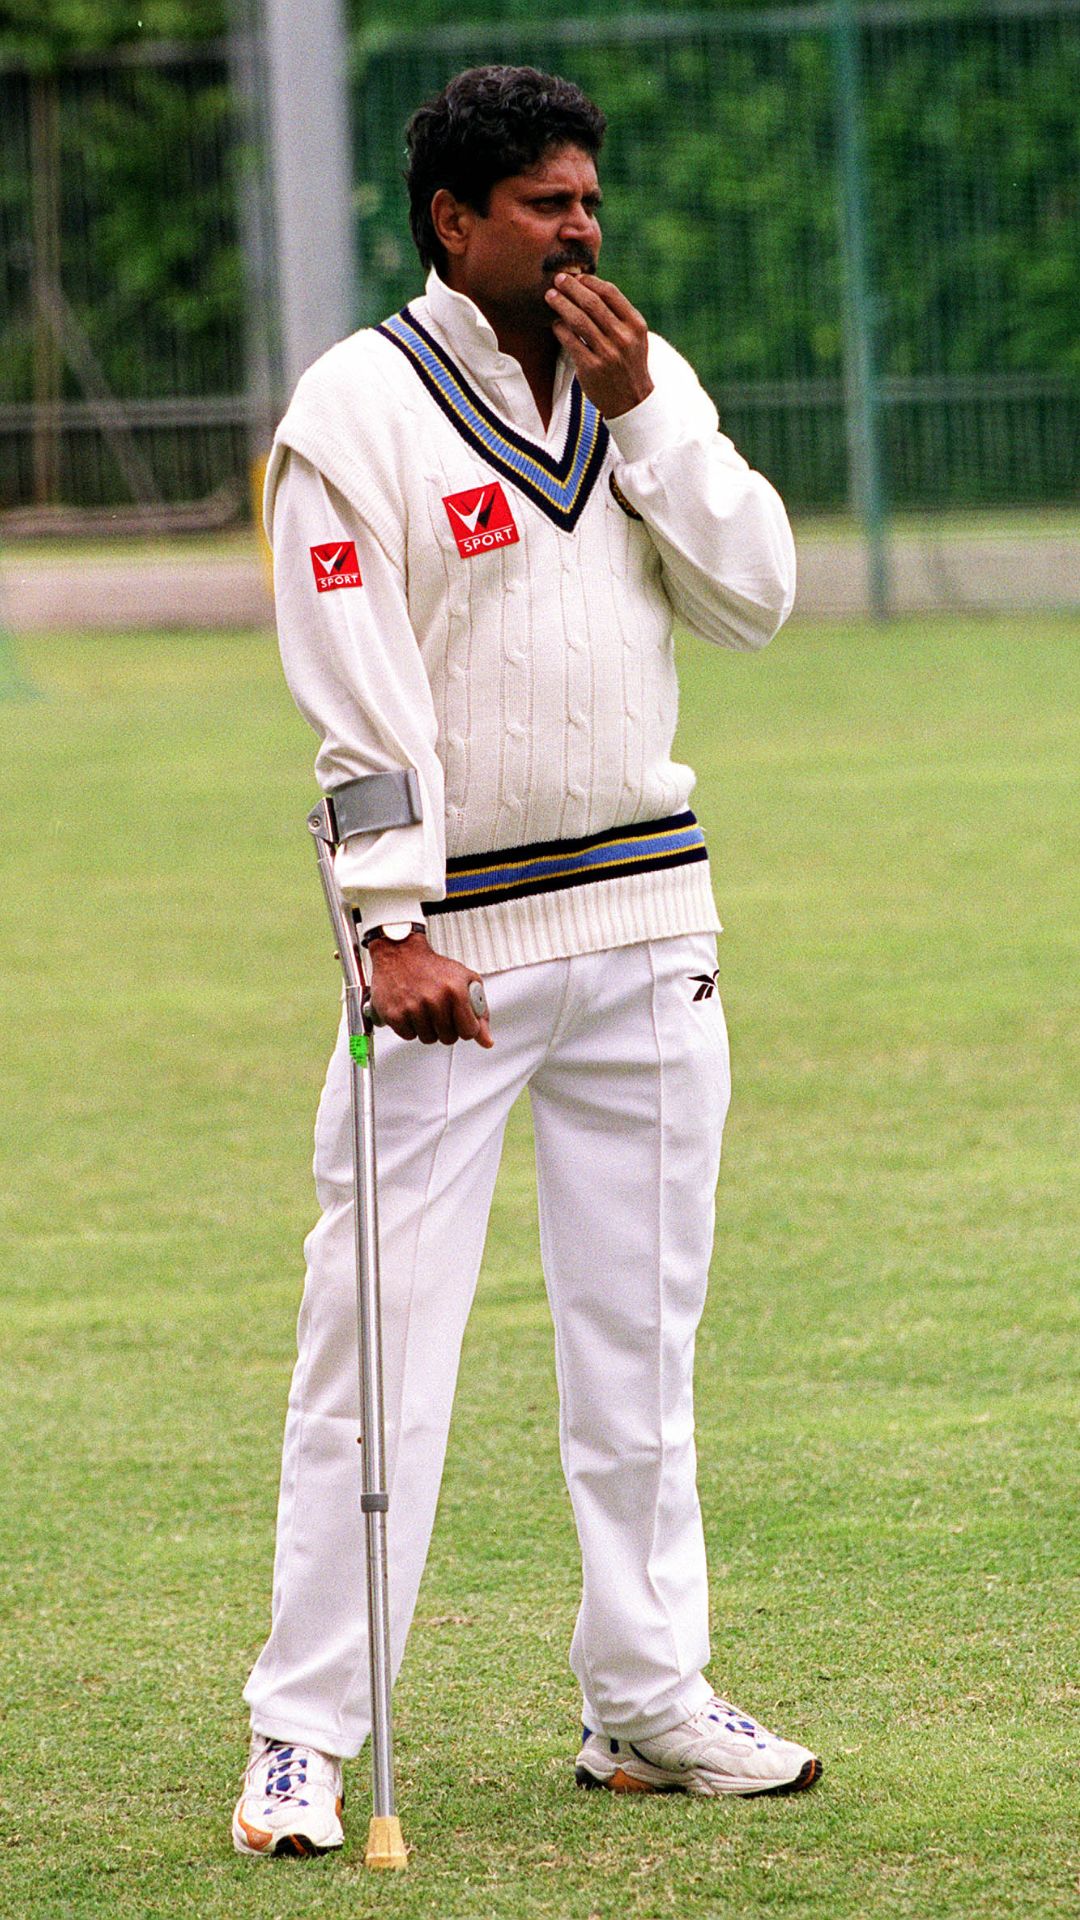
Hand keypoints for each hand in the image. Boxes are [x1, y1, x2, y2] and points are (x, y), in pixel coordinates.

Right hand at [367, 931, 492, 1047]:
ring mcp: (413, 1007)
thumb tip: (486, 1041)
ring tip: (424, 1009)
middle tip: (440, 1011)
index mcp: (455, 991)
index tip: (461, 1020)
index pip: (468, 1032)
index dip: (466, 1028)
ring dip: (427, 1028)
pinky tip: (410, 1010)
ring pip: (428, 1039)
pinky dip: (410, 1027)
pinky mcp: (394, 1013)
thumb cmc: (434, 967)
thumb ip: (479, 1012)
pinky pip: (408, 1036)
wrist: (401, 953)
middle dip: (446, 1029)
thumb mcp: (466, 982)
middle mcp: (434, 999)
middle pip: (448, 1038)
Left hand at [544, 272, 653, 418]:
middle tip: (558, 279)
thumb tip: (589, 288)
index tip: (578, 277)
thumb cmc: (629, 364)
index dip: (591, 281)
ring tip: (550, 296)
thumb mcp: (634, 337)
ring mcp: (607, 354)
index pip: (610, 293)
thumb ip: (618, 315)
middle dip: (572, 288)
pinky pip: (570, 341)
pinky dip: (560, 328)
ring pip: (578, 320)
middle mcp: (623, 338)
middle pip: (592, 303)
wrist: (632, 401)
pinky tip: (555, 323)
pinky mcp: (591, 368)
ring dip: (561, 304)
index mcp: (635, 325)